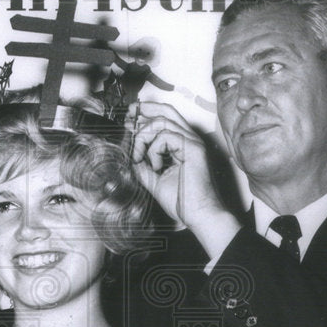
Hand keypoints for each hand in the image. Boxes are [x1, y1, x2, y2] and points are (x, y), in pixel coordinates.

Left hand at [129, 102, 239, 257]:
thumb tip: (129, 153)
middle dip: (144, 111)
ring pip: (162, 121)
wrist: (199, 214)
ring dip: (143, 138)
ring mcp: (193, 142)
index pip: (165, 119)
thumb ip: (142, 165)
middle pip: (167, 111)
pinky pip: (165, 136)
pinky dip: (154, 150)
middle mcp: (190, 139)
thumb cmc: (183, 201)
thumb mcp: (154, 179)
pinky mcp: (193, 148)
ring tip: (140, 157)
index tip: (129, 120)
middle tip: (128, 118)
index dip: (147, 115)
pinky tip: (156, 167)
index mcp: (182, 145)